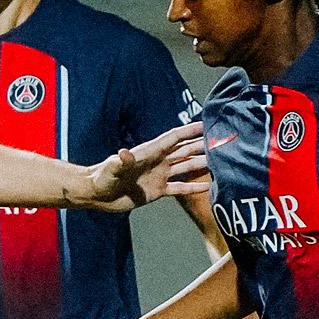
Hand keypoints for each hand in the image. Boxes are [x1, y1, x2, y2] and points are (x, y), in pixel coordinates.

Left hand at [84, 122, 208, 212]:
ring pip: (185, 167)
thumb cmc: (102, 178)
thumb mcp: (112, 168)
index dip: (190, 130)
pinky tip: (208, 186)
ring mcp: (158, 175)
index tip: (207, 123)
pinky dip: (194, 187)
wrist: (97, 195)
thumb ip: (120, 161)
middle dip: (202, 144)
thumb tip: (124, 153)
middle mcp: (157, 162)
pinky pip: (180, 187)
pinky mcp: (157, 191)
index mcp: (149, 152)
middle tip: (221, 140)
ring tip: (220, 162)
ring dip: (201, 164)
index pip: (174, 138)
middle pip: (184, 150)